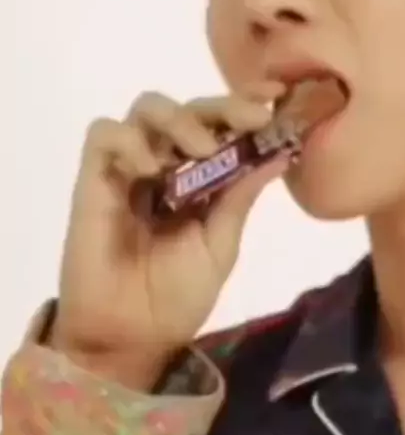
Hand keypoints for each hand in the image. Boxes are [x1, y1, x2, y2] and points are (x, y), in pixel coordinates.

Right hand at [51, 85, 287, 388]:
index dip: (245, 102)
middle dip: (223, 106)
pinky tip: (151, 169)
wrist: (129, 339)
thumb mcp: (221, 245)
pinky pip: (103, 135)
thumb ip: (241, 197)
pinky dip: (130, 140)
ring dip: (179, 118)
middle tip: (251, 120)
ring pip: (146, 108)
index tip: (276, 94)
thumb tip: (280, 153)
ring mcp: (129, 169)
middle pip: (189, 107)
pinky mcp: (93, 179)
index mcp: (201, 178)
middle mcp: (167, 164)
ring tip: (200, 150)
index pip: (222, 124)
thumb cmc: (176, 297)